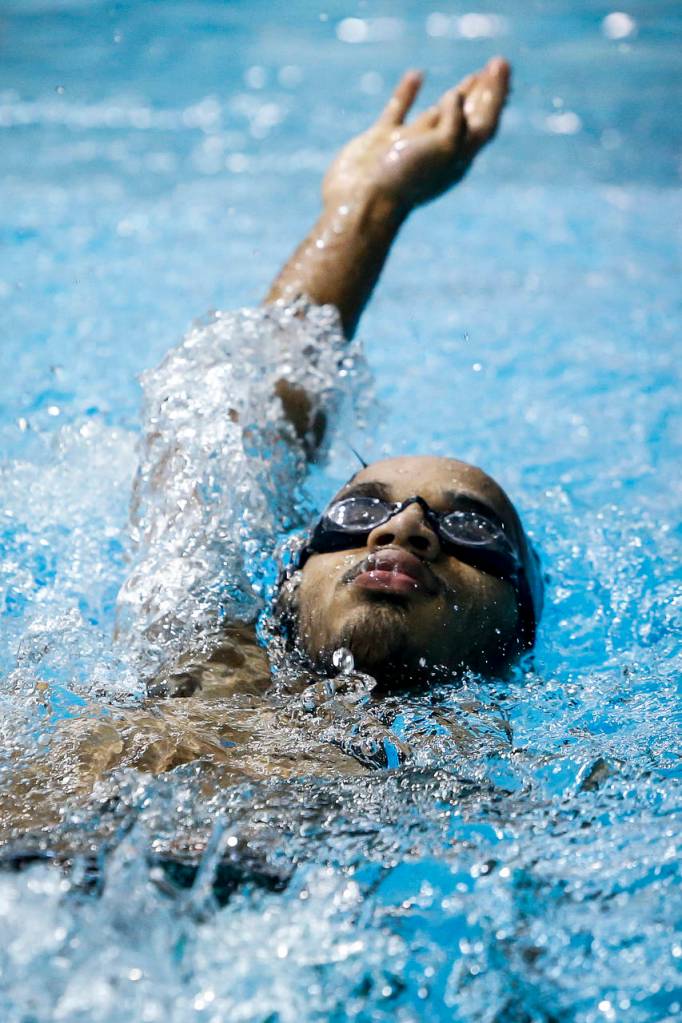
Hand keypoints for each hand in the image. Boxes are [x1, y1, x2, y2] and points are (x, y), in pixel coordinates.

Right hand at [322, 58, 510, 214]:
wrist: (361, 200)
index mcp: (457, 157)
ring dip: (457, 96)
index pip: (484, 120)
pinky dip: (408, 93)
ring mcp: (408, 146)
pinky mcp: (381, 140)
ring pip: (439, 116)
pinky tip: (416, 76)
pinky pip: (399, 111)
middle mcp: (436, 151)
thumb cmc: (405, 178)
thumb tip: (455, 96)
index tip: (500, 64)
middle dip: (484, 93)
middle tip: (497, 64)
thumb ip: (455, 119)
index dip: (496, 93)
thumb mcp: (444, 148)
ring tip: (473, 76)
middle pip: (469, 118)